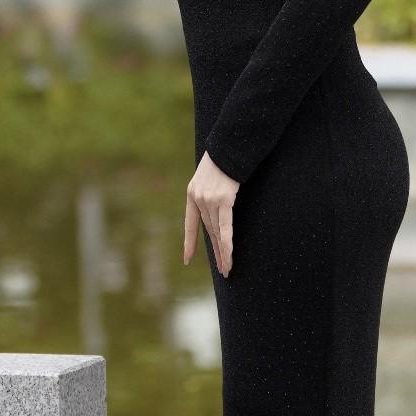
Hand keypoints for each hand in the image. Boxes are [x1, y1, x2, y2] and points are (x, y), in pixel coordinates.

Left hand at [184, 151, 240, 277]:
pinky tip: (228, 255)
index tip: (187, 259)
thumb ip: (209, 190)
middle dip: (216, 253)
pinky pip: (226, 226)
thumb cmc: (222, 158)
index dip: (189, 242)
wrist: (228, 145)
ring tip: (228, 268)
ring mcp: (210, 200)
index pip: (190, 224)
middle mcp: (199, 199)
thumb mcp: (208, 175)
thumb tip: (216, 202)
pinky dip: (227, 242)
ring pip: (217, 232)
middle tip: (223, 270)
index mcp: (192, 194)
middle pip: (209, 232)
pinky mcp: (224, 200)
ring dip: (223, 253)